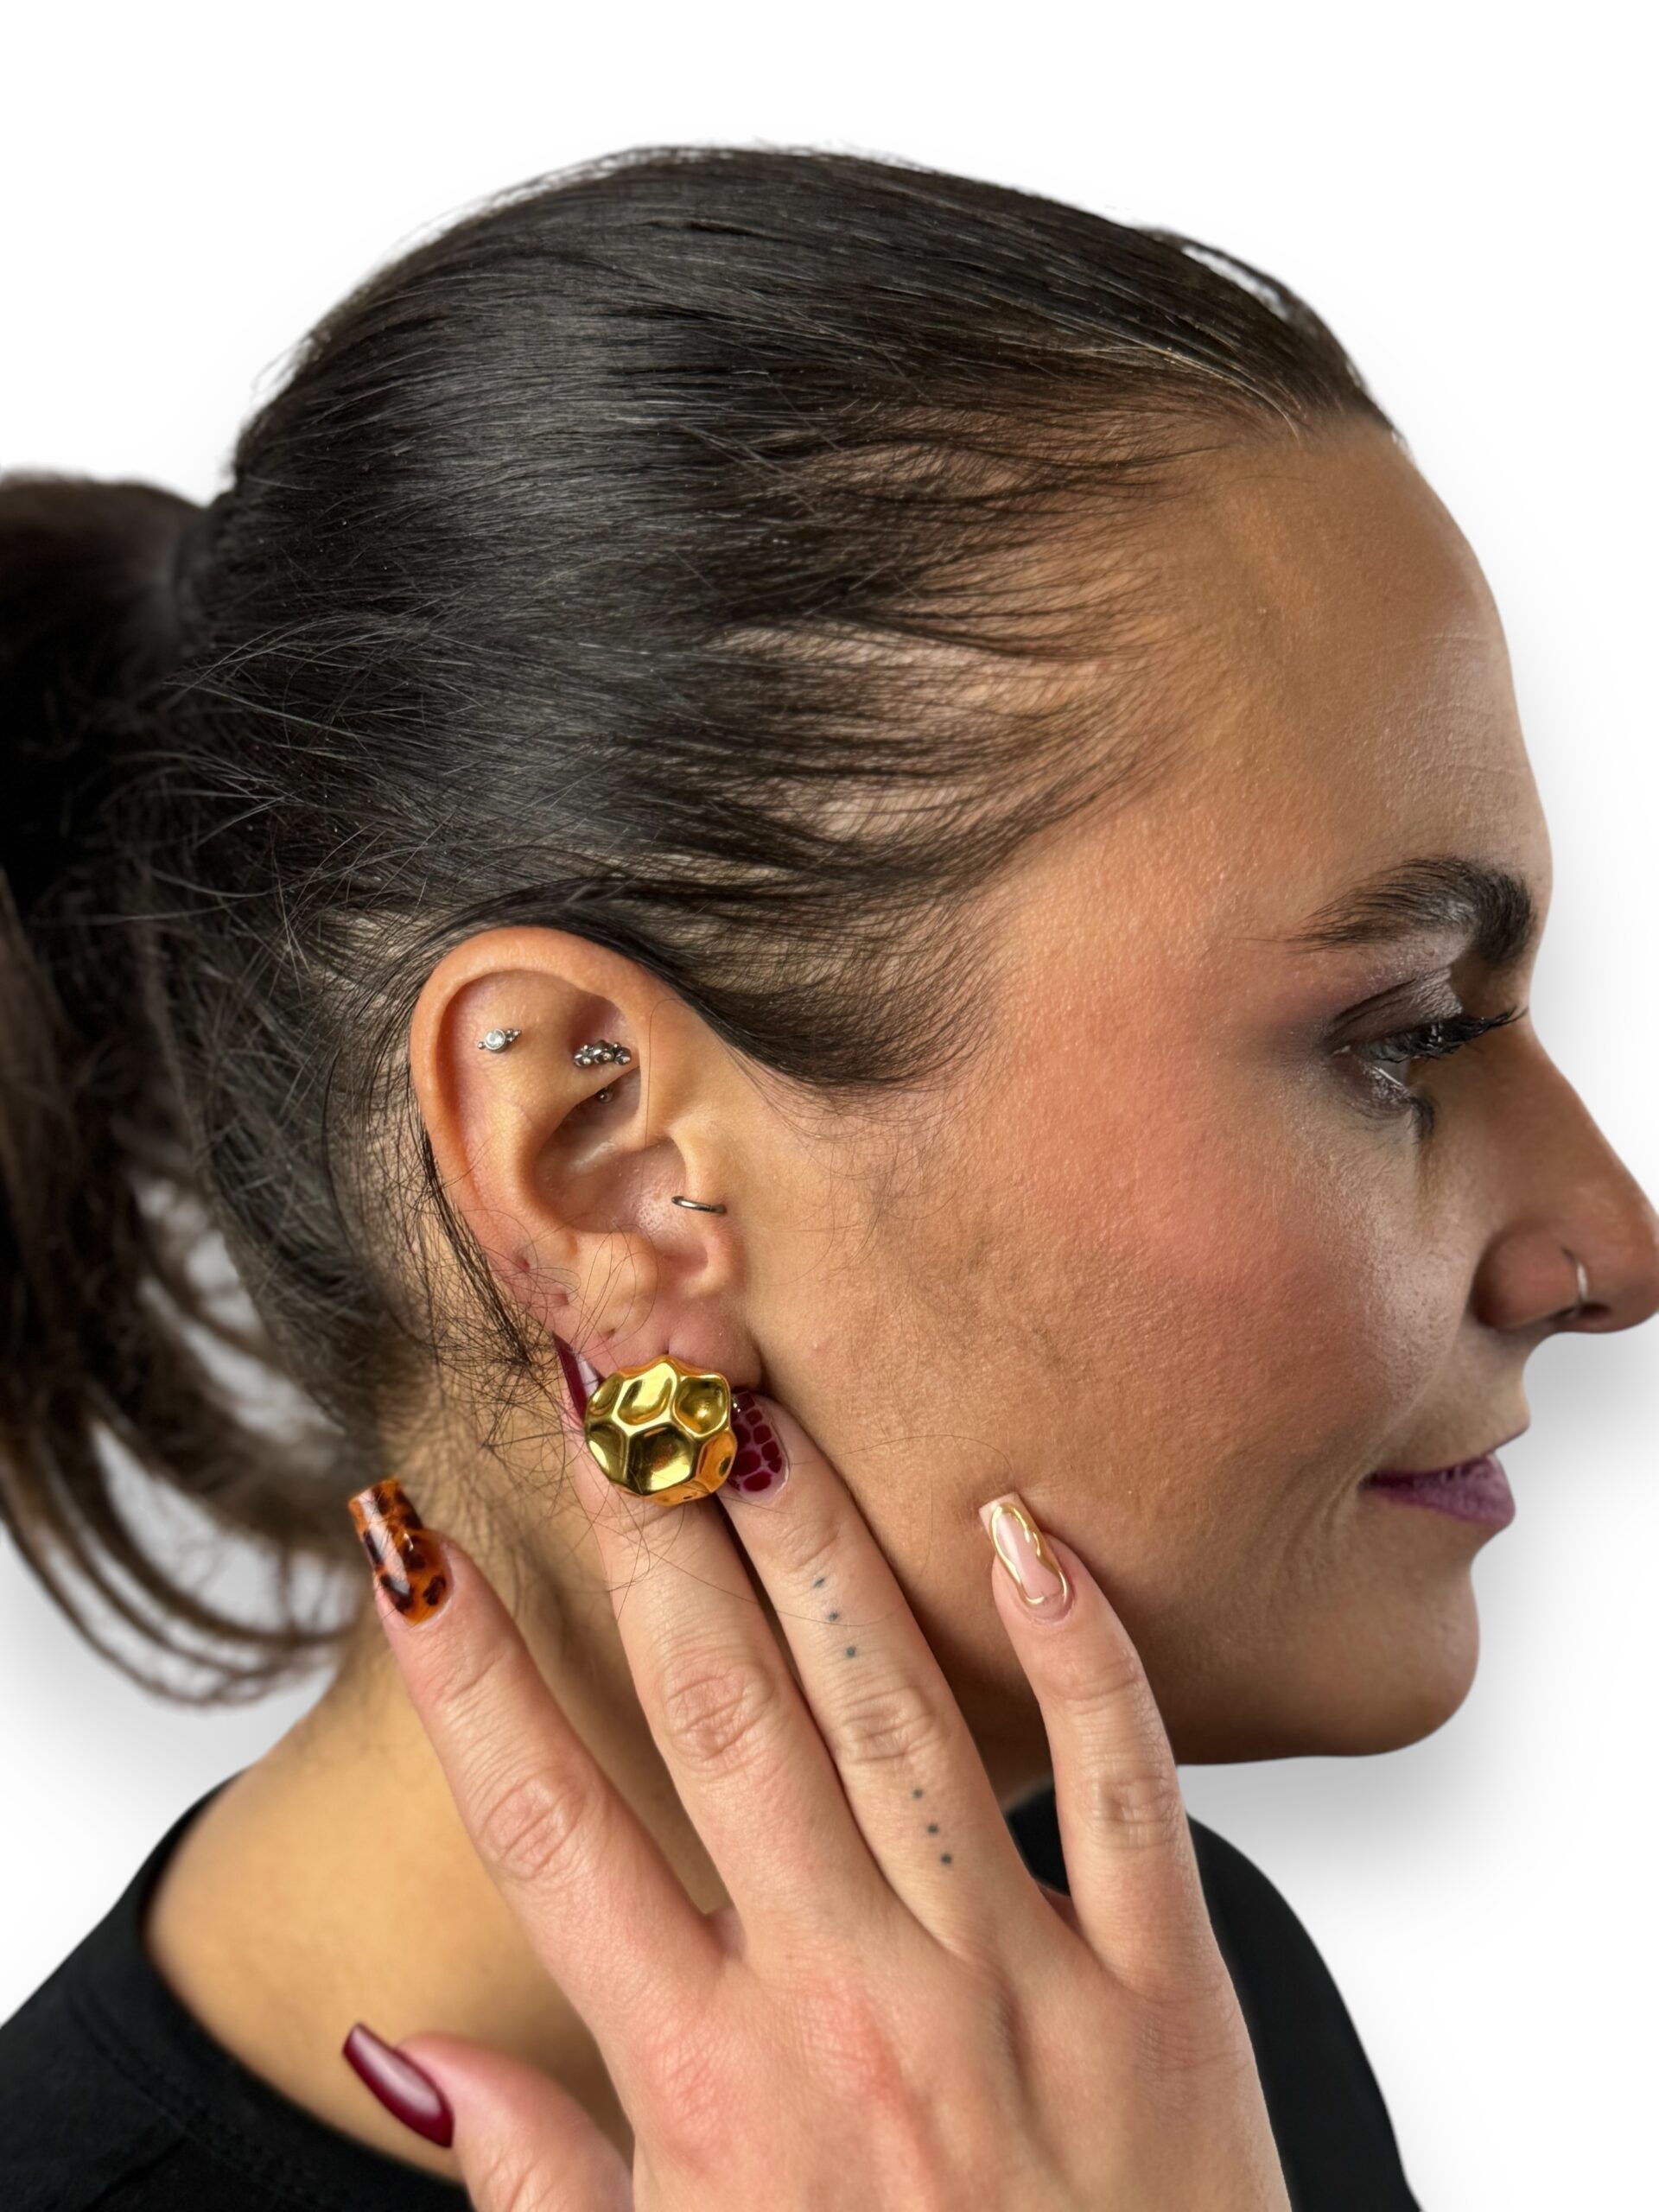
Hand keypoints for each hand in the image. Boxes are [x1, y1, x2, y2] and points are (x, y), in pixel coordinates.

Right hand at [347, 1388, 1290, 2209]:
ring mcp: (1017, 1988)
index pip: (553, 1834)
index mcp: (713, 2089)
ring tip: (743, 1413)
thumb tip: (404, 2053)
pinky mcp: (1164, 1990)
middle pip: (719, 1719)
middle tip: (600, 1397)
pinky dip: (1083, 1649)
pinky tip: (1019, 1526)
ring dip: (813, 1547)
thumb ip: (537, 2181)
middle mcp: (851, 2009)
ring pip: (895, 1714)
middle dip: (647, 1539)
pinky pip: (1128, 1786)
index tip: (406, 1546)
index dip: (468, 1679)